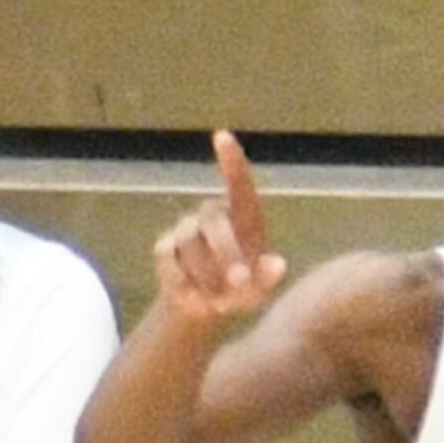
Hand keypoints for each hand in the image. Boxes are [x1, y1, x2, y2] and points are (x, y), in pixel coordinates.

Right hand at [151, 130, 286, 333]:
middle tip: (240, 281)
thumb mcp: (260, 290)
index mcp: (243, 218)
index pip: (238, 183)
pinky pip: (169, 259)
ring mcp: (187, 229)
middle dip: (226, 252)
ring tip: (217, 297)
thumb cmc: (240, 289)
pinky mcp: (165, 246)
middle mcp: (214, 215)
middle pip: (213, 221)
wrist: (204, 307)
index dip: (231, 160)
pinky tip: (193, 293)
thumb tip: (278, 265)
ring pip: (189, 242)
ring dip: (205, 274)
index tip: (222, 135)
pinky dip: (184, 281)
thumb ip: (269, 278)